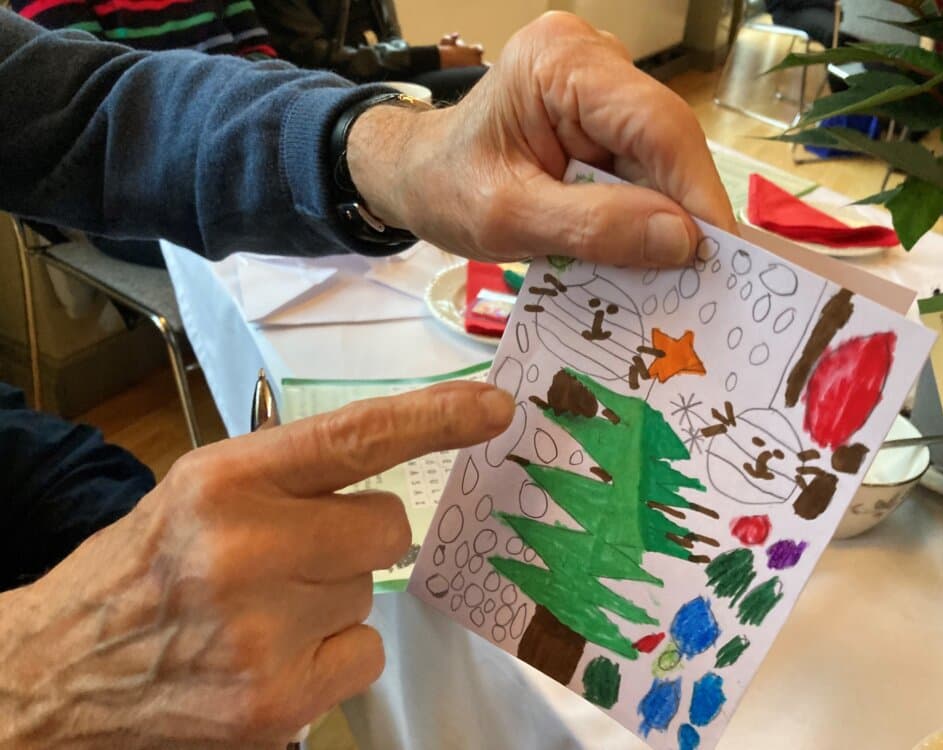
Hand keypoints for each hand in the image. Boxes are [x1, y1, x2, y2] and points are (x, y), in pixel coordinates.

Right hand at [0, 382, 514, 748]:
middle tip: (290, 558)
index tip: (495, 409)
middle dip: (355, 538)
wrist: (58, 672)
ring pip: (370, 592)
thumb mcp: (201, 490)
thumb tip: (396, 460)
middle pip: (387, 526)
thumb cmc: (144, 568)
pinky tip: (273, 658)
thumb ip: (289, 474)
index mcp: (226, 480)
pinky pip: (366, 654)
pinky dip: (333, 656)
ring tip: (260, 612)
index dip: (435, 418)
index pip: (355, 437)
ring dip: (331, 599)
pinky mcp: (278, 702)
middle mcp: (247, 549)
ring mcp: (264, 633)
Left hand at [348, 12, 735, 267]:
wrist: (416, 177)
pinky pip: (641, 170)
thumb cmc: (444, 189)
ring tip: (678, 278)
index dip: (695, 189)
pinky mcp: (602, 118)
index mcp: (560, 62)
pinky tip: (647, 257)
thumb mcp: (507, 218)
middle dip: (683, 212)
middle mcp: (591, 62)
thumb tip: (683, 242)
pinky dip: (644, 216)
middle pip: (664, 142)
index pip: (655, 123)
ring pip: (659, 161)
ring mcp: (600, 88)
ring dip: (666, 221)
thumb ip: (592, 228)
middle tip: (706, 280)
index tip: (720, 253)